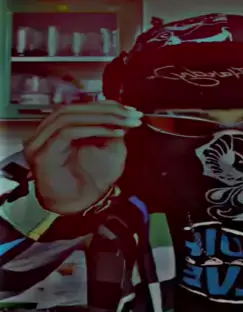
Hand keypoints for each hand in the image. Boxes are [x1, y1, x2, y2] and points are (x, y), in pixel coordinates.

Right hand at [23, 100, 143, 214]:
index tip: (132, 110)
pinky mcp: (41, 153)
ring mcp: (40, 141)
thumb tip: (124, 110)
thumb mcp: (110, 147)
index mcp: (61, 127)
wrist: (80, 205)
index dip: (108, 106)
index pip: (83, 107)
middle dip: (108, 110)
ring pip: (70, 117)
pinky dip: (93, 129)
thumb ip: (112, 126)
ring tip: (125, 123)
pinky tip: (115, 133)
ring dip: (102, 118)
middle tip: (132, 115)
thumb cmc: (92, 178)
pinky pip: (67, 132)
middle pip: (75, 108)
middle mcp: (46, 131)